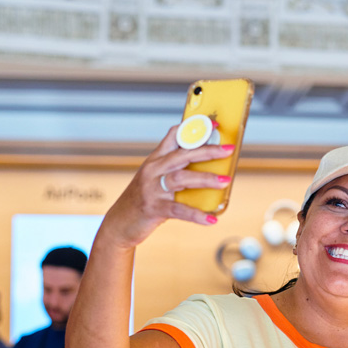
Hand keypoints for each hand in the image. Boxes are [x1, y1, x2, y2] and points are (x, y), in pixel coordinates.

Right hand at [100, 126, 235, 248]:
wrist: (120, 223)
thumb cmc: (143, 199)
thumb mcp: (155, 178)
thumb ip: (176, 169)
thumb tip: (207, 165)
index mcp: (155, 159)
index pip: (174, 136)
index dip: (195, 129)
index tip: (214, 125)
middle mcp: (153, 170)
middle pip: (182, 155)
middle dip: (206, 151)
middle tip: (227, 150)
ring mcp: (152, 189)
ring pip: (181, 178)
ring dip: (205, 179)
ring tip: (225, 181)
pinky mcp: (154, 208)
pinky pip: (179, 210)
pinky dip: (196, 214)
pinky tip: (211, 219)